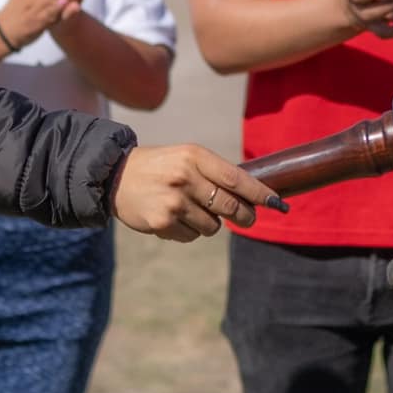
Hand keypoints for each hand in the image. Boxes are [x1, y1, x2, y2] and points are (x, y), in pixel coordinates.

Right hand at [110, 144, 284, 241]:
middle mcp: (185, 177)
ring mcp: (174, 201)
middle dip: (244, 216)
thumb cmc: (160, 167)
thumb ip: (215, 174)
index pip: (237, 179)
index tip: (277, 203)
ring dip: (209, 223)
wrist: (115, 176)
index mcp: (194, 156)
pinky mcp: (163, 222)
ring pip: (213, 226)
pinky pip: (192, 236)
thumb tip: (253, 197)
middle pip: (231, 207)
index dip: (260, 194)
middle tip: (247, 219)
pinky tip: (172, 218)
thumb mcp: (186, 158)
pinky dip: (188, 231)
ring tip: (190, 210)